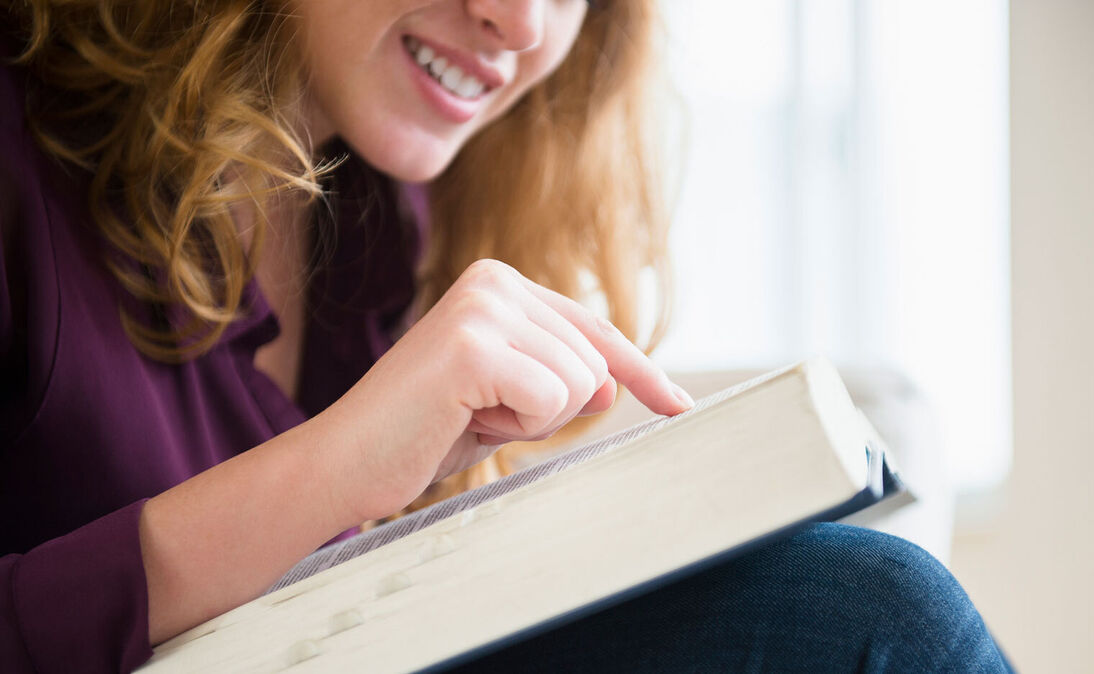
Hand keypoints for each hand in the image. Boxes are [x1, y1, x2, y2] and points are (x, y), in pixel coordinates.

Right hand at [316, 259, 693, 521]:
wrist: (347, 462)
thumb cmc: (424, 432)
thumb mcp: (509, 402)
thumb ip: (562, 382)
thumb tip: (617, 384)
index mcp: (501, 285)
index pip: (595, 330)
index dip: (641, 372)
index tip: (677, 404)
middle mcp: (493, 281)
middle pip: (596, 361)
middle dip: (552, 409)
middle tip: (482, 413)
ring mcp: (482, 306)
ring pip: (581, 381)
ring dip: (533, 419)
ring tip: (470, 413)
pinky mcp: (473, 343)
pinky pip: (553, 398)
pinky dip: (519, 425)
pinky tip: (465, 417)